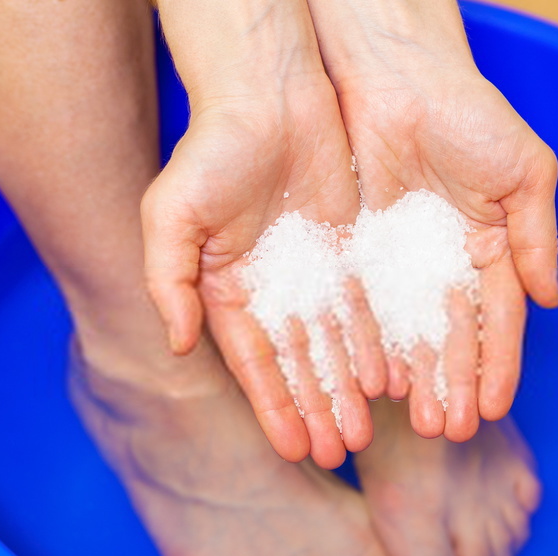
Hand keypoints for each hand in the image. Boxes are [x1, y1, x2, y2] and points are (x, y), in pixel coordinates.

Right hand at [143, 1, 385, 468]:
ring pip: (335, 344)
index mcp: (227, 292)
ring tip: (364, 432)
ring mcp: (311, 274)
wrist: (268, 98)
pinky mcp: (346, 254)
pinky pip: (364, 308)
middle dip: (317, 409)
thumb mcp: (172, 216)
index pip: (255, 363)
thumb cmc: (212, 151)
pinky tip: (387, 380)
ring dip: (347, 389)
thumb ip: (170, 282)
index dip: (275, 406)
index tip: (294, 449)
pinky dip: (373, 345)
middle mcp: (271, 292)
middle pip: (300, 364)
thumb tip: (178, 345)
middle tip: (339, 454)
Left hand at [308, 0, 557, 441]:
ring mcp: (405, 263)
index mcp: (493, 248)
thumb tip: (553, 300)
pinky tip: (380, 382)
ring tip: (417, 421)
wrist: (397, 76)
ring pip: (412, 333)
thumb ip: (537, 237)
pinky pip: (370, 309)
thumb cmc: (470, 114)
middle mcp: (449, 264)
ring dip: (418, 378)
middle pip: (454, 338)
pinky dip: (377, 346)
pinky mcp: (363, 254)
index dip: (498, 364)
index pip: (498, 320)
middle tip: (451, 430)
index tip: (495, 408)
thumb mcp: (523, 172)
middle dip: (455, 385)